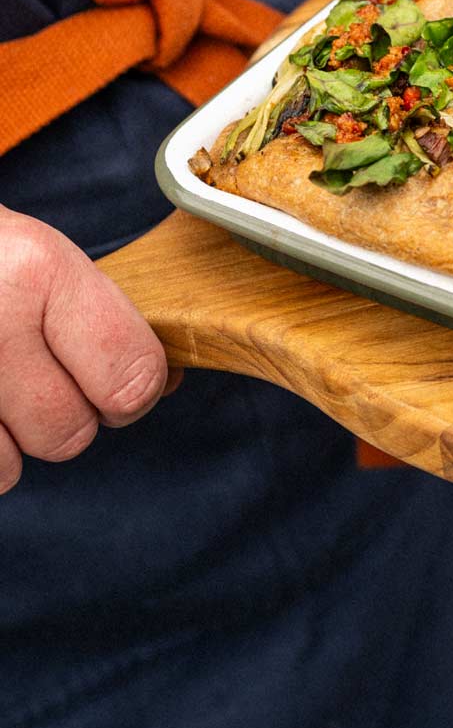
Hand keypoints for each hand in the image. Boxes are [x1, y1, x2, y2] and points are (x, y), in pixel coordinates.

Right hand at [0, 207, 176, 492]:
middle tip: (35, 372)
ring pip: (11, 468)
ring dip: (7, 441)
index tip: (117, 378)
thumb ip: (104, 319)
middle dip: (63, 413)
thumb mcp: (41, 259)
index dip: (132, 389)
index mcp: (36, 272)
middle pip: (71, 434)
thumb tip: (162, 385)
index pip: (131, 377)